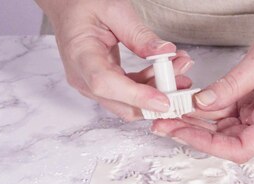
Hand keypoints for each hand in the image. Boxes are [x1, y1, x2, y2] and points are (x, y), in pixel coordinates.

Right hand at [37, 0, 193, 120]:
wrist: (70, 7)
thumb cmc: (84, 5)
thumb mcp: (114, 10)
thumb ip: (139, 34)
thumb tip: (165, 53)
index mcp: (80, 55)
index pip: (105, 84)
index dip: (136, 96)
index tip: (163, 100)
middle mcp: (83, 78)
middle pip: (120, 104)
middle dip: (155, 99)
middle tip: (182, 83)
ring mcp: (92, 85)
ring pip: (129, 104)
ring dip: (157, 92)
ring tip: (180, 69)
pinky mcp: (104, 85)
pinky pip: (130, 95)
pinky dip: (151, 87)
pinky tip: (169, 71)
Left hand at [150, 18, 253, 162]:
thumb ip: (230, 86)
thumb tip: (202, 104)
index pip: (241, 148)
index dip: (209, 146)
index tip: (183, 133)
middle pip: (227, 141)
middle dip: (194, 134)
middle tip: (164, 124)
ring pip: (223, 128)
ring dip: (196, 122)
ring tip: (168, 113)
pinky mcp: (253, 105)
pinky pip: (226, 112)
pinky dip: (205, 109)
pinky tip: (185, 103)